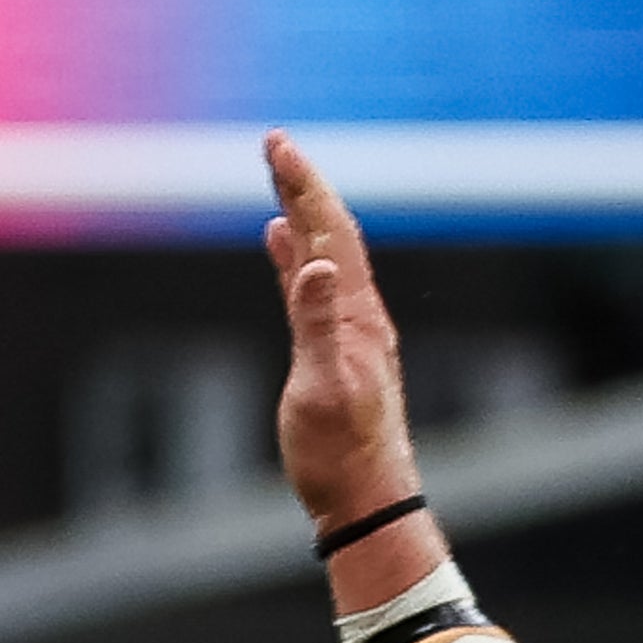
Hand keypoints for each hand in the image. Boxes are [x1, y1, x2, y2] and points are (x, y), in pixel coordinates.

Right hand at [262, 132, 417, 525]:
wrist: (367, 499)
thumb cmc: (340, 452)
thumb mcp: (321, 389)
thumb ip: (317, 325)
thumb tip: (312, 263)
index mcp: (357, 316)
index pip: (329, 234)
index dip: (304, 186)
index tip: (278, 144)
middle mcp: (360, 315)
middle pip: (330, 234)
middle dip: (303, 186)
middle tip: (275, 143)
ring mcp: (351, 331)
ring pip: (323, 257)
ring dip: (301, 215)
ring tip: (279, 179)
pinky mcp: (337, 352)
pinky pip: (314, 289)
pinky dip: (295, 258)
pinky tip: (281, 245)